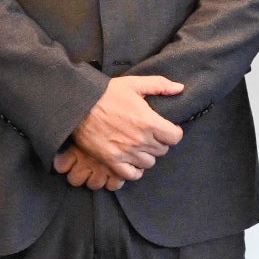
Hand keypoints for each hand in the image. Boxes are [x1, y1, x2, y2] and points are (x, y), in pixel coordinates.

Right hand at [62, 74, 184, 182]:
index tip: (167, 129)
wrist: (78, 105)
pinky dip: (134, 171)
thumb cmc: (106, 93)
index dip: (173, 133)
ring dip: (147, 155)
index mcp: (149, 121)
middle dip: (159, 143)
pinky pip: (132, 175)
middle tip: (150, 136)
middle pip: (162, 150)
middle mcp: (140, 139)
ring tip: (139, 147)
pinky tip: (131, 161)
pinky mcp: (112, 161)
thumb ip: (159, 85)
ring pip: (149, 163)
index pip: (175, 137)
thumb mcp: (134, 84)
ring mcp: (126, 152)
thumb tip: (180, 88)